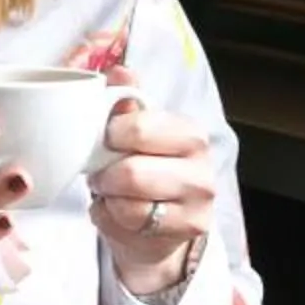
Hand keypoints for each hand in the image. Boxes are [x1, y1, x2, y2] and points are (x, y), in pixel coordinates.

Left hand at [88, 67, 215, 294]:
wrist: (160, 225)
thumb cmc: (144, 169)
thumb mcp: (135, 132)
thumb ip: (127, 99)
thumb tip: (120, 71)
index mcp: (189, 132)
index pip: (138, 128)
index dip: (110, 135)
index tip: (107, 140)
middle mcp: (202, 168)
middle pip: (132, 173)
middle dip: (105, 174)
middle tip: (102, 172)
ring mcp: (199, 204)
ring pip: (130, 204)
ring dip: (108, 199)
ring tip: (111, 192)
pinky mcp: (187, 232)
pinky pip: (129, 226)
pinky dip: (111, 219)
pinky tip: (118, 213)